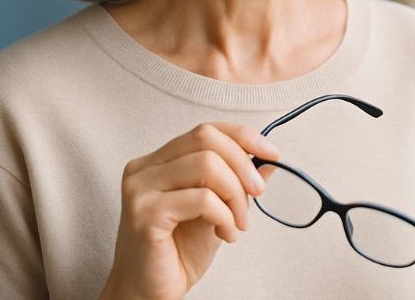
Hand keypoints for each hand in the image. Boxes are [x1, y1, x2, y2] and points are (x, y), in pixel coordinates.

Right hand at [99, 123, 280, 299]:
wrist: (150, 293)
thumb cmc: (178, 253)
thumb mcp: (218, 209)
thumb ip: (237, 182)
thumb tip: (269, 161)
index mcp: (159, 161)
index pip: (206, 130)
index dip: (243, 136)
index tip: (272, 153)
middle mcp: (145, 169)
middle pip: (206, 139)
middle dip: (242, 164)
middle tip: (257, 193)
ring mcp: (141, 188)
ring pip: (206, 164)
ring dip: (235, 194)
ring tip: (239, 222)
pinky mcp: (145, 213)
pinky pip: (202, 199)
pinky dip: (224, 215)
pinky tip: (226, 233)